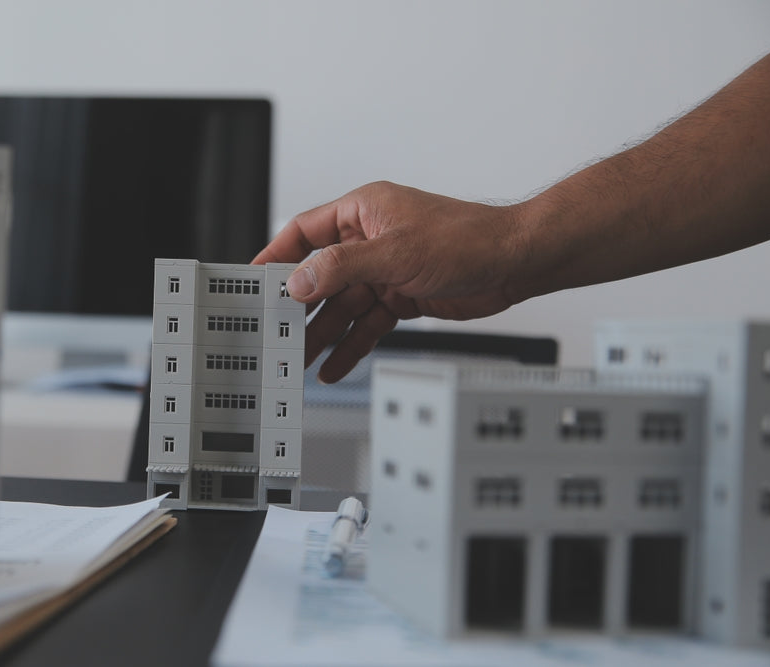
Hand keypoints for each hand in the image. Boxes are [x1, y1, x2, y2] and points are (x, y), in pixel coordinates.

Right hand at [253, 181, 527, 382]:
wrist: (515, 262)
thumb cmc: (467, 239)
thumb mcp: (395, 253)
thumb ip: (342, 267)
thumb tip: (300, 280)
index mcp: (362, 212)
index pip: (304, 232)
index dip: (276, 256)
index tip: (254, 281)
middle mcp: (369, 240)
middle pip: (320, 276)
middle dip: (299, 308)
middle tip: (276, 333)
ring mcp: (385, 270)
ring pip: (342, 305)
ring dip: (323, 333)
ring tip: (301, 362)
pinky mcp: (401, 296)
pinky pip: (366, 323)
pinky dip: (352, 343)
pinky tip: (335, 364)